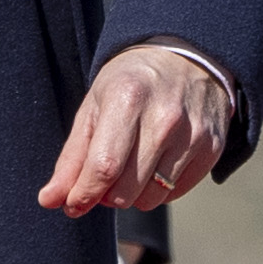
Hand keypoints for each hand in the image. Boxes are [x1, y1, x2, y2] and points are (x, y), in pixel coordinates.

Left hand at [44, 41, 240, 217]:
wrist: (187, 58)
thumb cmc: (131, 84)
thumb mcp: (94, 108)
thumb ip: (72, 157)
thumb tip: (50, 200)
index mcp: (128, 100)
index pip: (103, 167)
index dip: (83, 194)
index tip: (73, 204)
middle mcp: (165, 118)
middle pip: (126, 190)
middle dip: (106, 195)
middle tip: (104, 178)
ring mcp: (193, 134)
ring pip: (152, 198)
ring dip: (134, 194)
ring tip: (131, 170)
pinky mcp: (212, 148)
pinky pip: (176, 192)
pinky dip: (160, 188)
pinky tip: (156, 165)